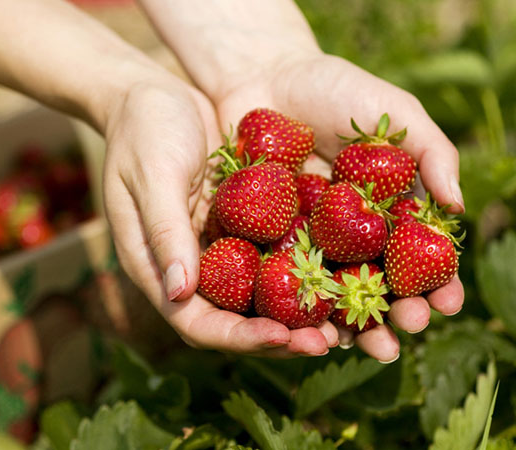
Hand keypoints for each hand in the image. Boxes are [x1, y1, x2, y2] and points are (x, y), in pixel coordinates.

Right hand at [102, 74, 338, 357]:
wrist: (153, 95)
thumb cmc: (142, 131)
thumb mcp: (151, 176)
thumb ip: (164, 232)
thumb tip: (179, 293)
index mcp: (157, 267)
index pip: (195, 322)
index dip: (237, 337)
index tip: (281, 337)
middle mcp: (190, 267)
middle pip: (234, 319)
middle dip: (278, 336)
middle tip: (327, 342)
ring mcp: (217, 247)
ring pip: (258, 296)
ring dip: (297, 313)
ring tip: (343, 323)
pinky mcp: (240, 225)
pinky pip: (271, 256)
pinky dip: (301, 270)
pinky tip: (339, 273)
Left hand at [212, 52, 464, 361]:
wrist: (263, 78)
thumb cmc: (332, 89)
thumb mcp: (391, 112)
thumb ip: (430, 151)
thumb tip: (457, 205)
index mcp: (385, 210)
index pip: (417, 256)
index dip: (436, 282)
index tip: (446, 304)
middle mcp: (348, 233)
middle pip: (376, 284)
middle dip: (395, 314)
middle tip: (406, 334)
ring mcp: (306, 240)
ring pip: (330, 293)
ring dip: (350, 325)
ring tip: (364, 347)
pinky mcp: (264, 239)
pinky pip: (280, 278)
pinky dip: (295, 305)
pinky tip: (308, 327)